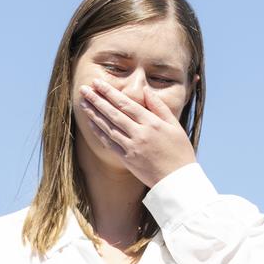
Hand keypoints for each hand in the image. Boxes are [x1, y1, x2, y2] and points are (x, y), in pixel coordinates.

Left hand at [78, 78, 195, 187]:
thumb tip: (146, 90)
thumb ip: (159, 107)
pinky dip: (99, 132)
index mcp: (152, 123)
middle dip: (97, 100)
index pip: (126, 104)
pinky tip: (90, 123)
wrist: (177, 180)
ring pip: (108, 127)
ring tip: (83, 103)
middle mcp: (140, 134)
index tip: (97, 83)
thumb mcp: (174, 125)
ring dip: (94, 114)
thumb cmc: (179, 151)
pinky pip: (109, 143)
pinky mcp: (127, 159)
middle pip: (113, 113)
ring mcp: (132, 147)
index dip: (110, 93)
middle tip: (83, 89)